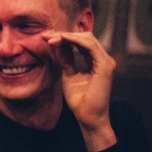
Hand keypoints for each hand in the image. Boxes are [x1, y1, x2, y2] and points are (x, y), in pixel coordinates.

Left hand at [44, 30, 116, 150]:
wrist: (87, 116)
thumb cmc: (79, 100)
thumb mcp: (69, 75)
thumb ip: (67, 60)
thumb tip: (58, 45)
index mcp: (96, 62)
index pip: (81, 43)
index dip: (64, 38)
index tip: (46, 38)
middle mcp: (103, 59)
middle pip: (84, 38)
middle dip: (63, 35)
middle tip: (45, 36)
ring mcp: (106, 62)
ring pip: (87, 39)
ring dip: (67, 36)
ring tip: (50, 39)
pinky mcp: (105, 66)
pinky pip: (89, 46)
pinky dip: (75, 40)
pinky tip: (62, 39)